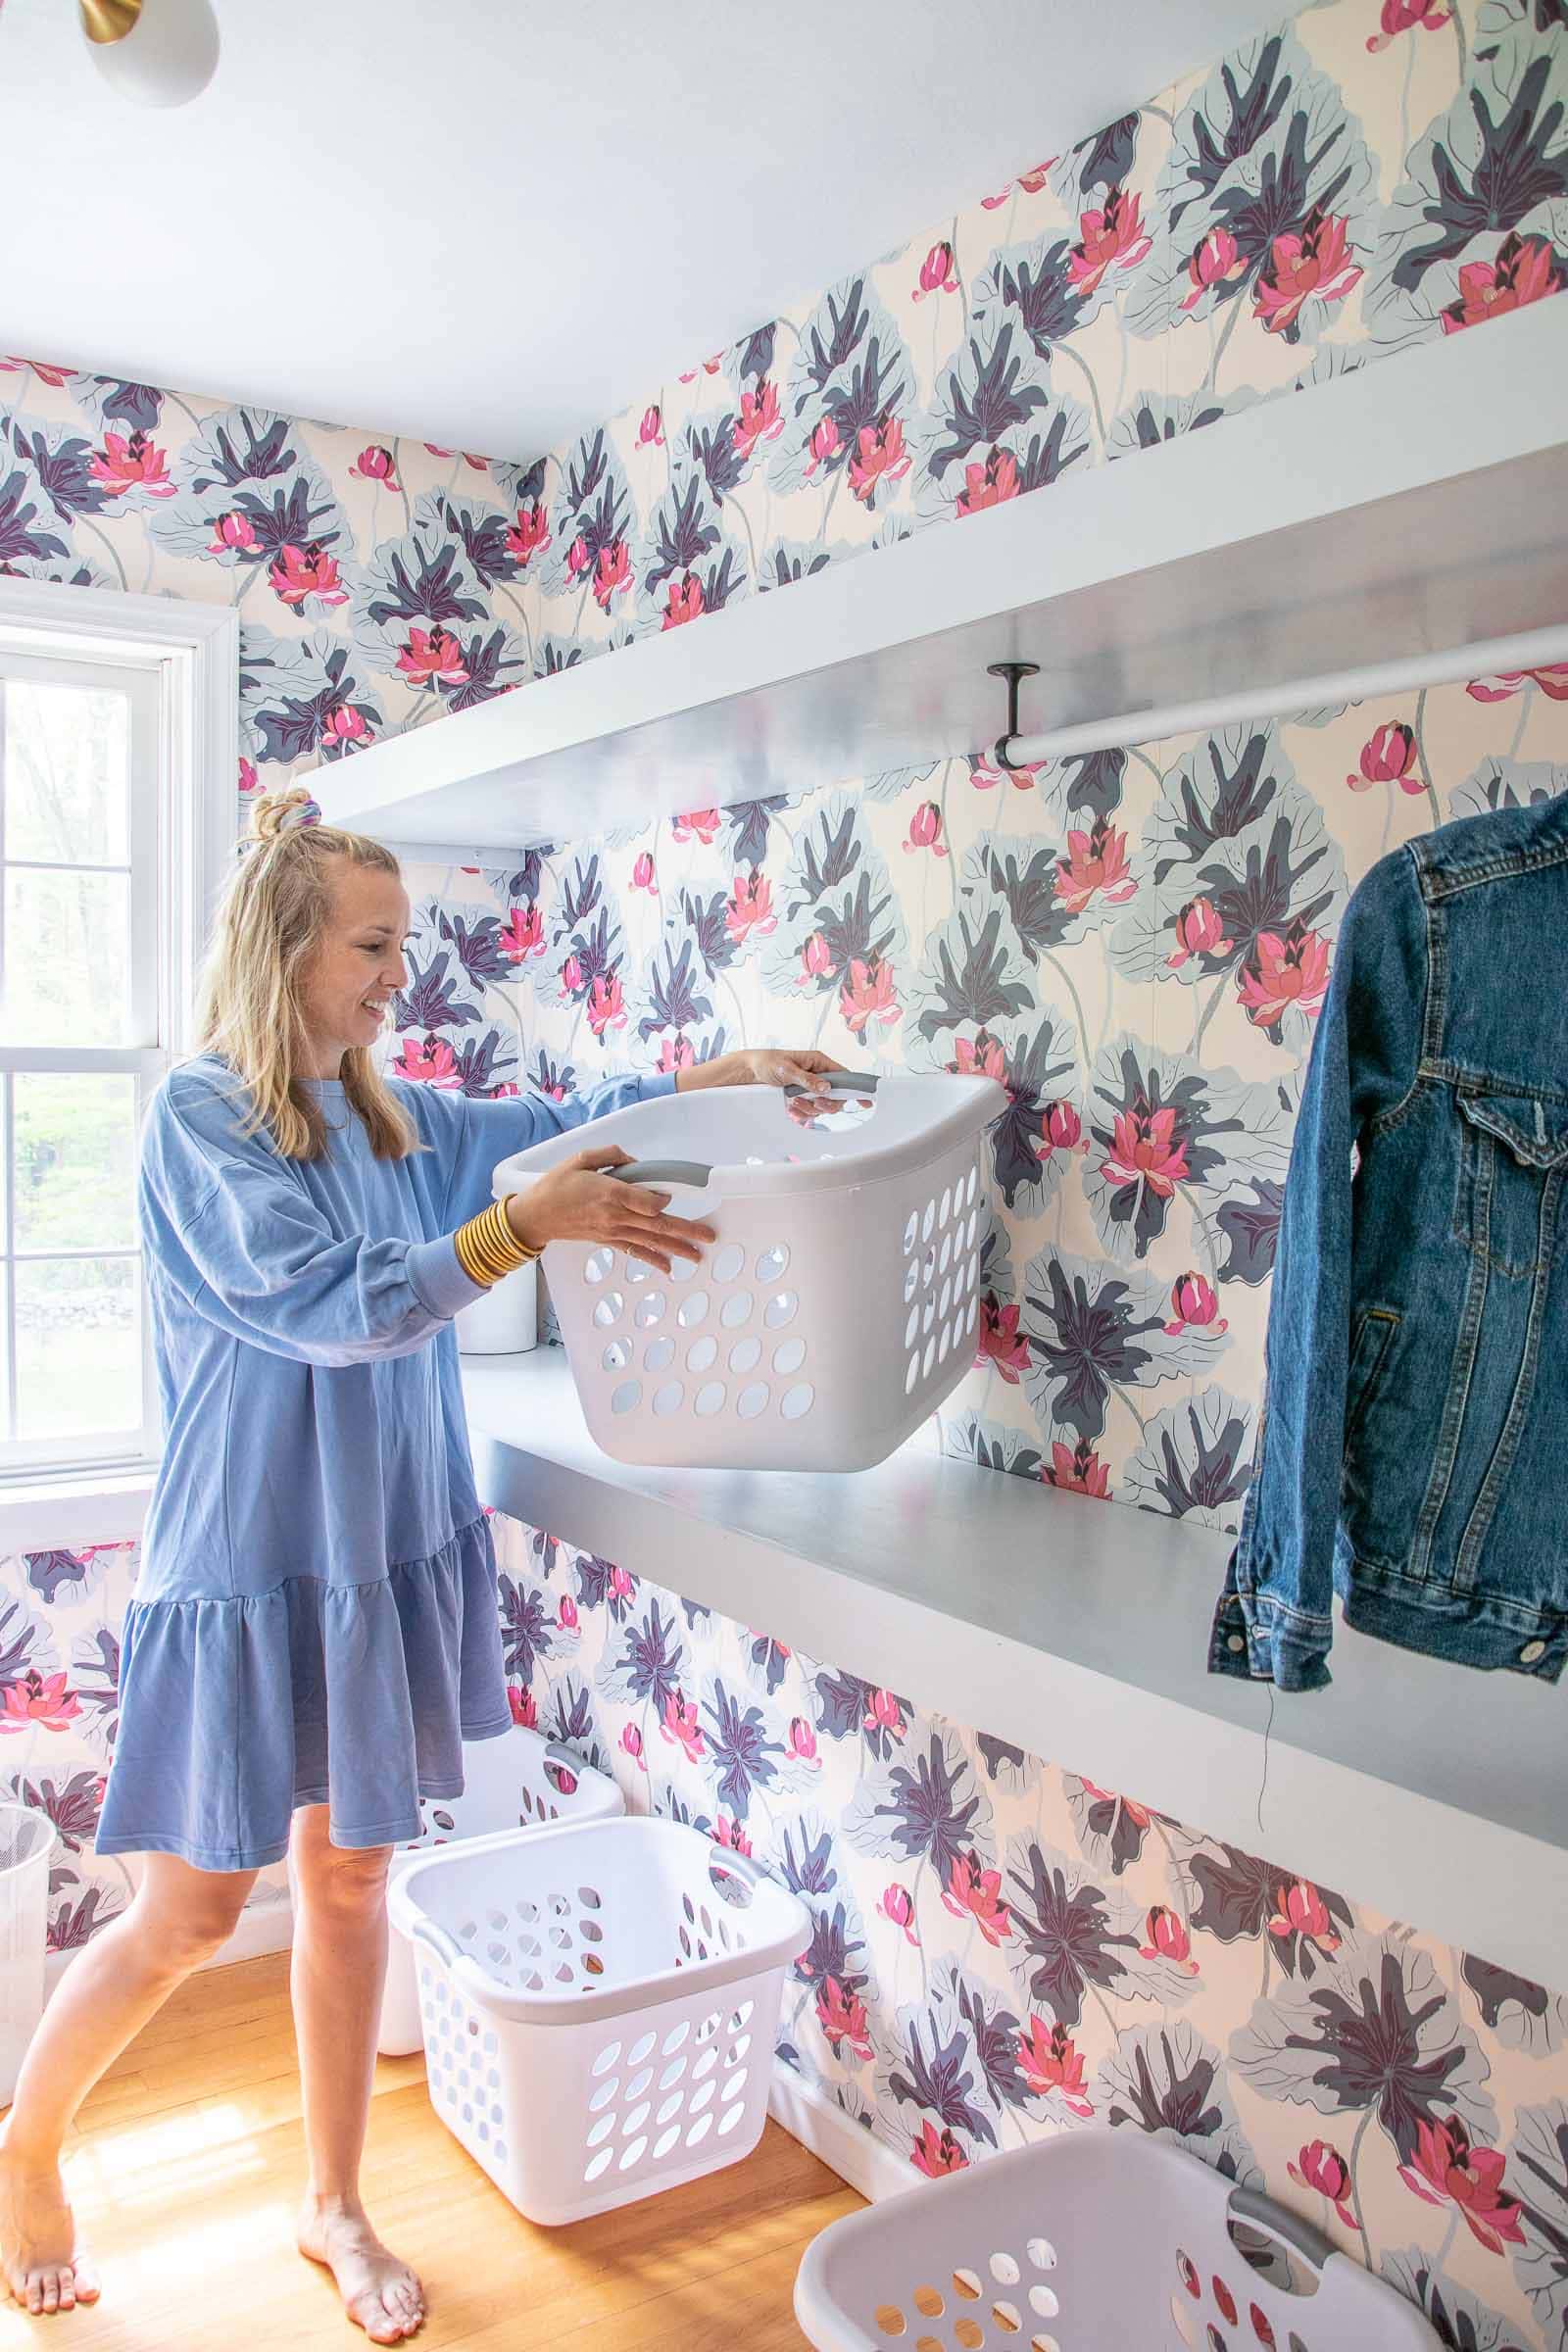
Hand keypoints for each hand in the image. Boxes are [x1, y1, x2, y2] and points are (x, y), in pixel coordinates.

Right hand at [503, 1145, 716, 1275]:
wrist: (536, 1215)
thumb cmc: (556, 1185)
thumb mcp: (581, 1158)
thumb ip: (611, 1156)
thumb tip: (635, 1162)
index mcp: (610, 1192)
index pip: (646, 1201)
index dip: (662, 1200)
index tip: (669, 1196)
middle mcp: (615, 1216)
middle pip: (657, 1224)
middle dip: (686, 1230)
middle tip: (710, 1236)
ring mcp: (613, 1231)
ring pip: (651, 1240)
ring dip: (676, 1248)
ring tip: (698, 1255)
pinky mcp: (608, 1240)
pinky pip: (635, 1251)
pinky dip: (653, 1260)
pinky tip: (669, 1268)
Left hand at [675, 1046, 850, 1120]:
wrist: (747, 1071)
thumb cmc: (766, 1062)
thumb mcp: (787, 1069)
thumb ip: (807, 1080)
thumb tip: (826, 1088)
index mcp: (818, 1062)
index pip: (844, 1076)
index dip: (856, 1088)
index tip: (865, 1100)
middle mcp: (817, 1074)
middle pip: (836, 1096)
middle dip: (825, 1103)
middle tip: (813, 1103)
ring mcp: (810, 1087)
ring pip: (822, 1106)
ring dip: (809, 1109)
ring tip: (793, 1102)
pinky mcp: (801, 1097)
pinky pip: (809, 1111)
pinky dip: (801, 1113)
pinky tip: (791, 1109)